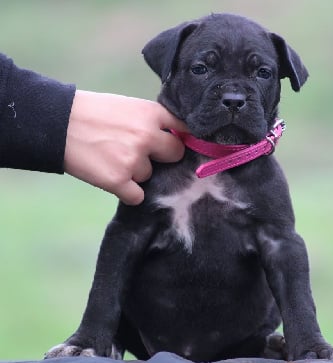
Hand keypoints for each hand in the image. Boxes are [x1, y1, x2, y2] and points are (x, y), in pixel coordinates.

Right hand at [64, 90, 186, 204]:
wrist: (58, 123)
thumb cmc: (94, 113)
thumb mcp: (128, 106)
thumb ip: (151, 121)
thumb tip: (174, 137)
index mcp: (151, 113)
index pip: (185, 129)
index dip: (181, 137)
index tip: (176, 142)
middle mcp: (147, 136)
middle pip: (175, 154)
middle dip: (163, 156)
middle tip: (142, 153)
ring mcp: (134, 160)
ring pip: (149, 175)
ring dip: (136, 172)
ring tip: (113, 158)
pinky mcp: (119, 181)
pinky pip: (137, 196)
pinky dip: (128, 192)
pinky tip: (113, 178)